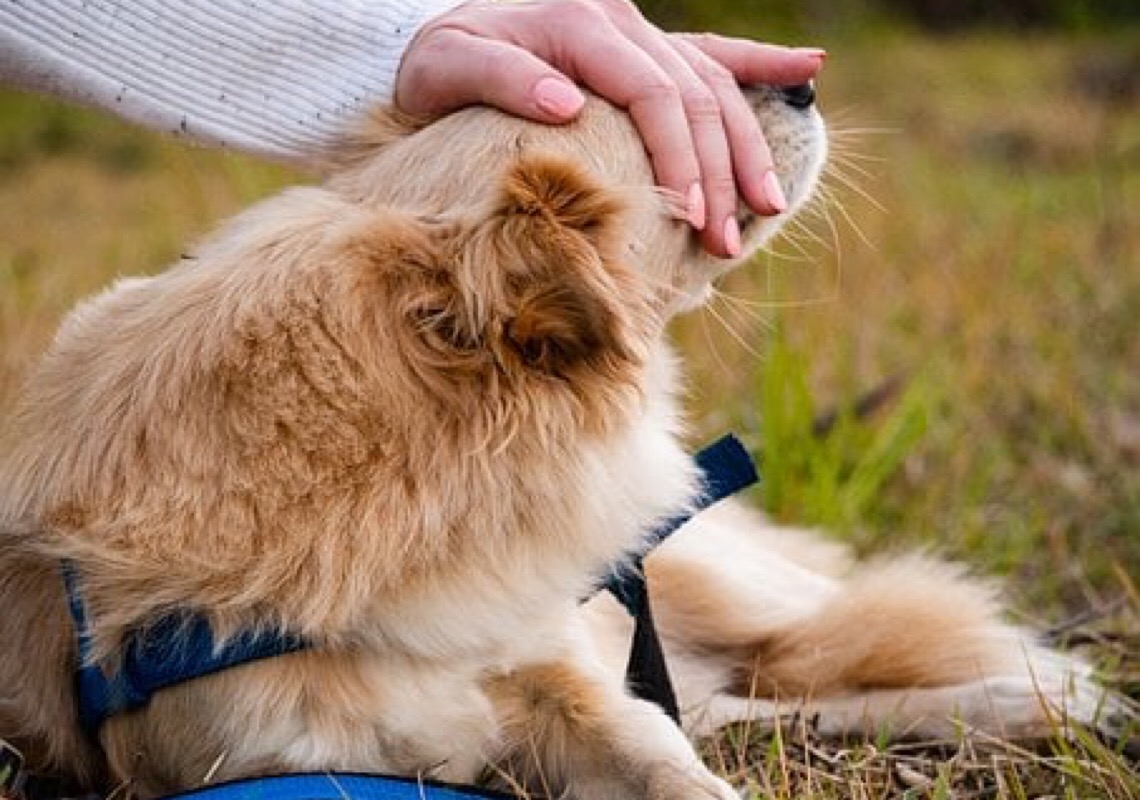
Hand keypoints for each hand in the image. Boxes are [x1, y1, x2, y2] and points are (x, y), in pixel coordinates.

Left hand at [395, 0, 824, 257]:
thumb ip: (500, 79)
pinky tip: (808, 69)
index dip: (681, 157)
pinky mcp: (642, 44)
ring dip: (746, 145)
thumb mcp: (445, 68)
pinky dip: (760, 62)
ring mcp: (638, 29)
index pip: (652, 93)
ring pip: (715, 82)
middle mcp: (620, 19)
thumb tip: (565, 102)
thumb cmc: (435, 64)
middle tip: (727, 242)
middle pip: (695, 95)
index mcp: (580, 19)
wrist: (435, 34)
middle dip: (719, 171)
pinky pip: (712, 51)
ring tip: (769, 204)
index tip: (693, 218)